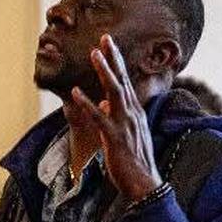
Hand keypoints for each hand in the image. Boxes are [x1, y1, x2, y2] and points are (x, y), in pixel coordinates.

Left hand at [70, 34, 161, 202]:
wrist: (145, 184)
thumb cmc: (134, 162)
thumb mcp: (125, 134)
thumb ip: (114, 116)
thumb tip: (101, 103)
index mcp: (135, 112)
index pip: (125, 82)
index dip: (117, 62)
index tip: (109, 44)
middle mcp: (132, 113)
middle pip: (122, 80)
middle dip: (113, 58)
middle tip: (105, 37)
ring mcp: (125, 124)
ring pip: (114, 92)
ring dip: (104, 72)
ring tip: (94, 54)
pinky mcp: (116, 138)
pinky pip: (99, 118)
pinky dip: (87, 104)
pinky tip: (76, 92)